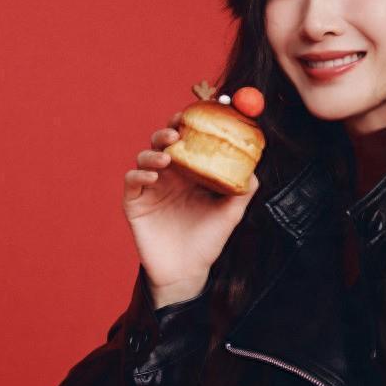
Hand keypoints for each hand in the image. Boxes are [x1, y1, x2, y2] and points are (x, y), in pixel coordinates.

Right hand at [123, 109, 258, 305]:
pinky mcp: (135, 204)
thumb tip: (254, 170)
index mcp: (190, 173)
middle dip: (168, 131)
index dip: (190, 124)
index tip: (197, 113)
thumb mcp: (230, 215)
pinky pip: (132, 182)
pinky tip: (154, 178)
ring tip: (166, 157)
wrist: (187, 273)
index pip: (188, 140)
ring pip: (145, 157)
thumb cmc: (208, 243)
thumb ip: (242, 192)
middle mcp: (169, 176)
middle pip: (163, 141)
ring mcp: (150, 189)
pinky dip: (140, 175)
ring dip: (154, 151)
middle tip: (179, 131)